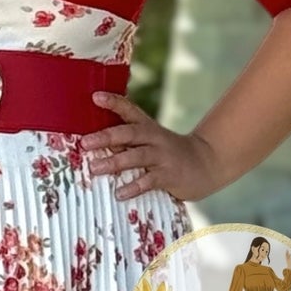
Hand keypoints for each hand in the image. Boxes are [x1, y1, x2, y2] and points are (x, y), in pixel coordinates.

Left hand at [81, 93, 225, 202]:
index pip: (129, 110)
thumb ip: (125, 142)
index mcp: (147, 127)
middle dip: (106, 137)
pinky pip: (149, 181)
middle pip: (129, 133)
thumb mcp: (149, 141)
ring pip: (137, 157)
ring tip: (95, 168)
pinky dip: (134, 187)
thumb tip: (94, 144)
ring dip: (114, 163)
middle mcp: (154, 138)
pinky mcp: (169, 175)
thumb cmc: (167, 153)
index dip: (113, 102)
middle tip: (85, 142)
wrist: (206, 163)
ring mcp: (162, 156)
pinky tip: (119, 193)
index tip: (95, 96)